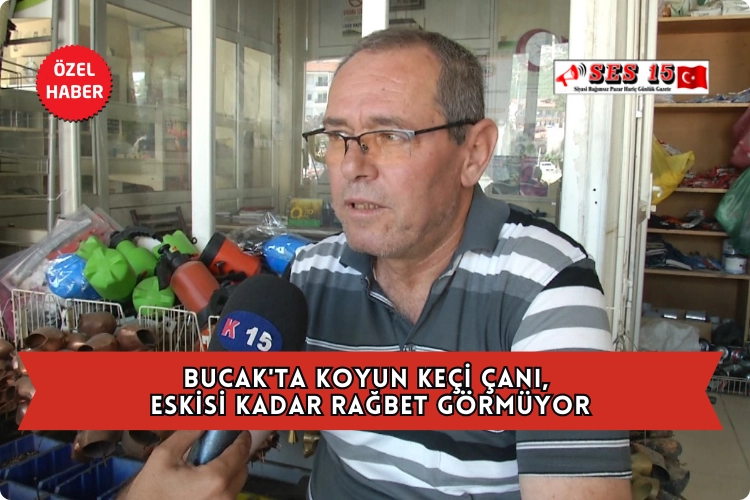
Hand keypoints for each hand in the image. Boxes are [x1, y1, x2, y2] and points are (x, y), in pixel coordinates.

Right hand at [119, 430, 251, 499]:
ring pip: (236, 484)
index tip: (238, 429)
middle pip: (242, 468)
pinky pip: (226, 497)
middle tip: (217, 448)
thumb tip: (205, 421)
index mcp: (215, 478)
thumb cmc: (149, 494)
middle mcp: (225, 496)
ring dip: (228, 472)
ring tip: (204, 467)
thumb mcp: (163, 457)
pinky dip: (220, 486)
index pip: (240, 451)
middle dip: (234, 455)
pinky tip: (201, 483)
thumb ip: (188, 434)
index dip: (241, 436)